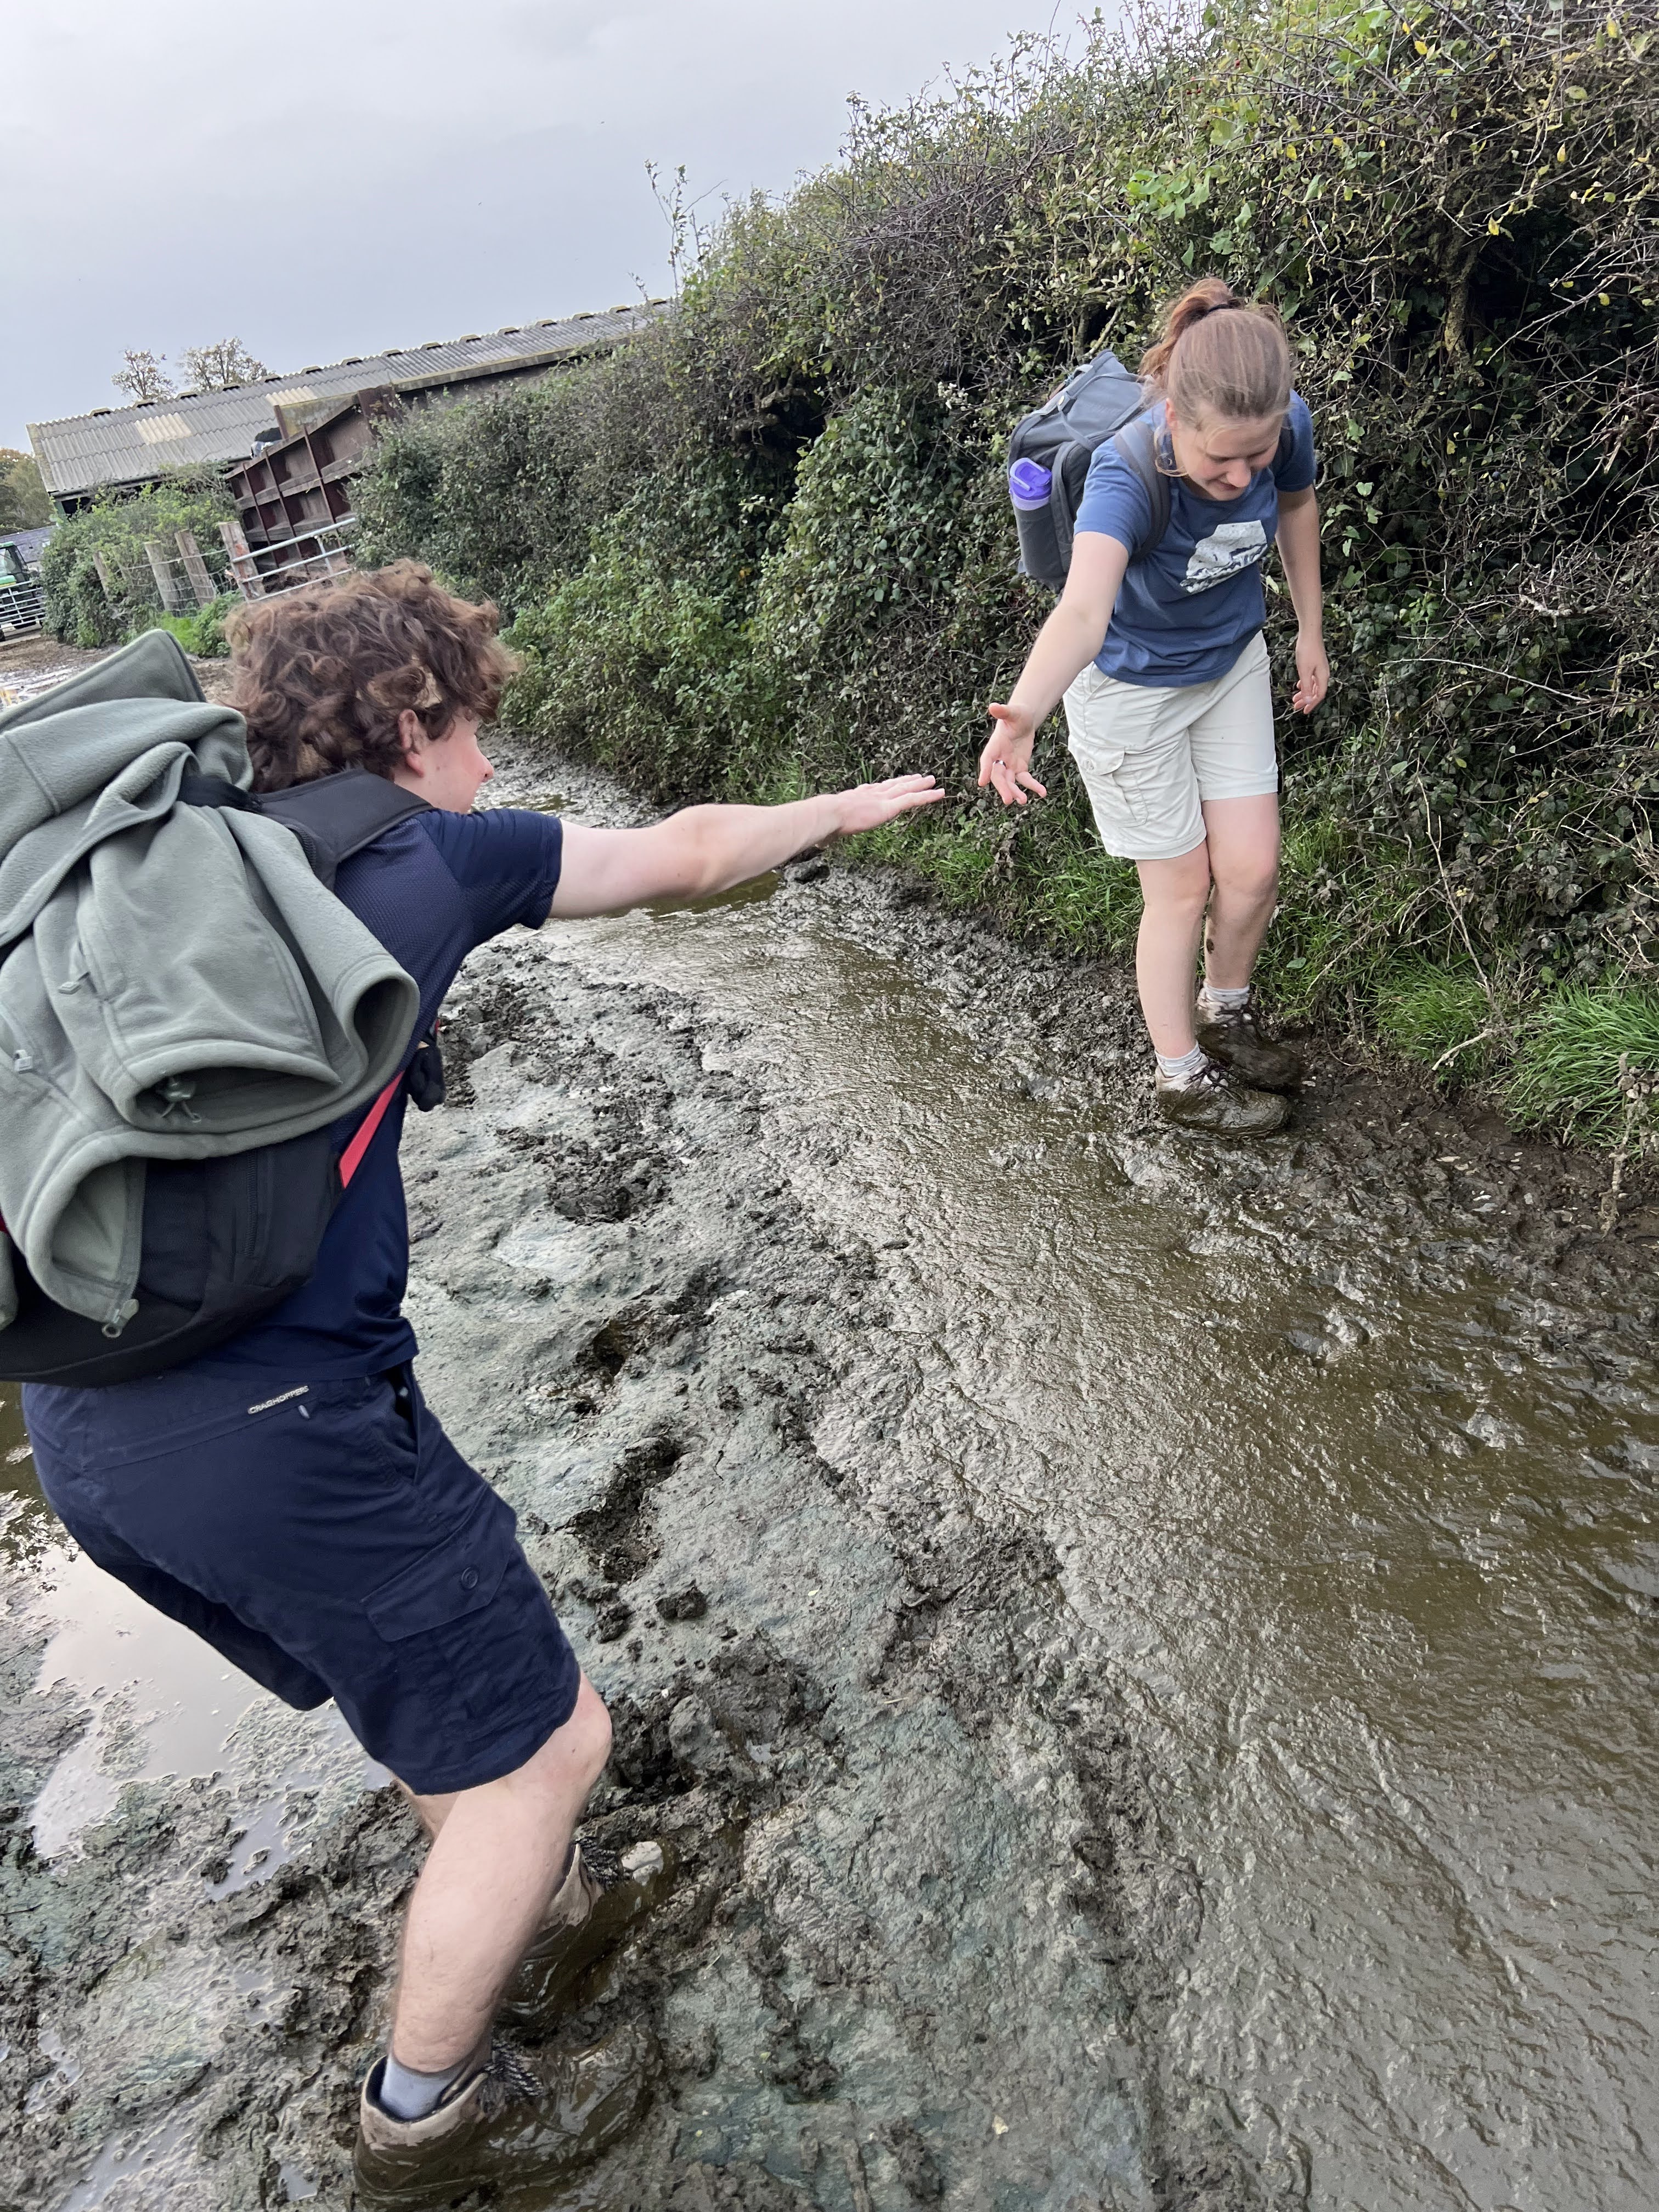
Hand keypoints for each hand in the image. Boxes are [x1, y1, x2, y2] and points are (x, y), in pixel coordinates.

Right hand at [829, 773, 946, 836]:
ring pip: (906, 789)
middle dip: (905, 781)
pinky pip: (913, 799)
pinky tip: (939, 793)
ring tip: (931, 779)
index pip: (874, 790)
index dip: (884, 787)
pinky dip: (928, 796)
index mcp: (856, 798)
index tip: (889, 784)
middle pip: (893, 785)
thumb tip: (821, 843)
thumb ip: (829, 834)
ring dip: (920, 784)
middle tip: (916, 776)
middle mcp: (871, 794)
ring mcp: (882, 799)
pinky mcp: (890, 806)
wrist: (828, 814)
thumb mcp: (828, 828)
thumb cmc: (824, 823)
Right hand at [979, 703, 1049, 806]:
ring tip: (1023, 801)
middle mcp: (999, 758)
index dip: (985, 770)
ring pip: (1010, 782)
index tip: (981, 783)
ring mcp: (1009, 765)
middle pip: (998, 776)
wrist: (1025, 719)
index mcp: (994, 745)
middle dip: (1003, 788)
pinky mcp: (1020, 768)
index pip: (987, 759)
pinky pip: (1026, 780)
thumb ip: (1003, 711)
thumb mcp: (1012, 712)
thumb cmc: (1017, 714)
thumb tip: (993, 706)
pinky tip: (1042, 793)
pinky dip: (1033, 786)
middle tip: (1008, 800)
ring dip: (1015, 792)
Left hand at [1292, 632, 1328, 714]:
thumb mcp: (1304, 671)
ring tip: (1295, 698)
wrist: (1310, 632)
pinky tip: (1299, 685)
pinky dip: (1305, 684)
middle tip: (1296, 706)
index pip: (1319, 695)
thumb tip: (1308, 701)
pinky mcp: (1315, 663)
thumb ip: (1306, 687)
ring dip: (1304, 693)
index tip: (1303, 711)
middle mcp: (1323, 673)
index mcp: (1323, 676)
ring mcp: (1319, 668)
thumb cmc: (1307, 650)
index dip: (1311, 704)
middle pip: (1316, 691)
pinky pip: (1311, 678)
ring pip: (1313, 685)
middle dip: (1306, 700)